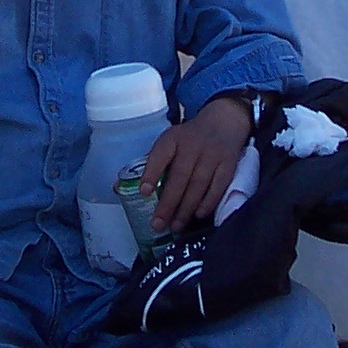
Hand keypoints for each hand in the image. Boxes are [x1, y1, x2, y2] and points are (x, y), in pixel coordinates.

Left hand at [143, 93, 250, 232]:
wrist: (224, 121)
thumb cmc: (190, 138)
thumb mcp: (169, 142)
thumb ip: (150, 164)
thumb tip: (118, 188)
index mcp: (173, 138)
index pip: (160, 154)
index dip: (151, 173)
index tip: (144, 192)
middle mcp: (193, 145)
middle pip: (180, 176)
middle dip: (168, 203)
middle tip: (158, 224)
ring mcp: (212, 154)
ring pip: (198, 185)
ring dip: (186, 209)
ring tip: (175, 226)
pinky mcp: (228, 163)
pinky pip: (218, 186)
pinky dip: (208, 203)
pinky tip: (198, 215)